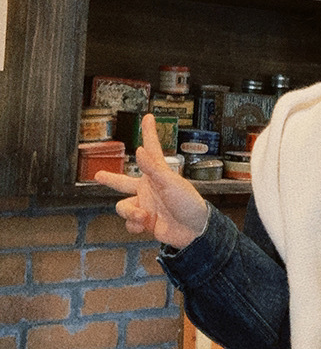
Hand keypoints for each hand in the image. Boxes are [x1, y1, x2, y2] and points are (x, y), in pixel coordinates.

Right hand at [94, 113, 209, 248]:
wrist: (194, 231)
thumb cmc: (188, 204)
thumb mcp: (170, 184)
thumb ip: (153, 169)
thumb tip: (139, 149)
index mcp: (156, 175)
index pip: (151, 150)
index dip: (148, 133)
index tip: (148, 117)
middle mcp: (148, 189)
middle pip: (124, 182)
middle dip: (111, 180)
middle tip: (98, 176)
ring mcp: (145, 206)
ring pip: (122, 207)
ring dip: (130, 212)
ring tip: (144, 216)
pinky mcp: (145, 223)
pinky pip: (129, 224)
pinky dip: (134, 226)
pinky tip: (145, 225)